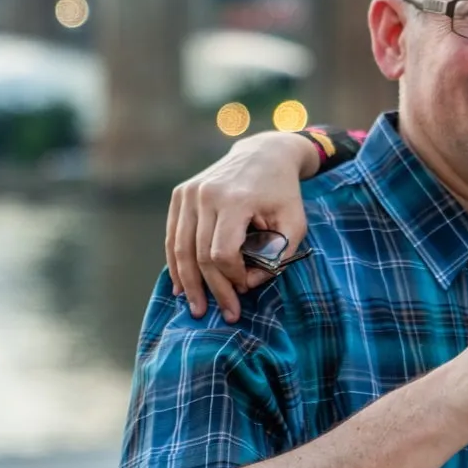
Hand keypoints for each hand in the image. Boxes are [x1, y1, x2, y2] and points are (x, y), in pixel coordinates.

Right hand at [166, 132, 319, 322]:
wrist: (265, 153)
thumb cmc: (283, 192)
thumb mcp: (295, 222)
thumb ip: (279, 255)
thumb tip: (249, 284)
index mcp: (235, 199)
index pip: (223, 253)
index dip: (233, 277)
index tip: (247, 288)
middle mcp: (206, 194)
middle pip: (200, 254)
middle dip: (213, 289)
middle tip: (226, 313)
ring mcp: (189, 192)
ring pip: (181, 249)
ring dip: (189, 283)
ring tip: (197, 308)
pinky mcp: (181, 194)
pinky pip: (173, 236)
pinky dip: (176, 263)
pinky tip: (181, 287)